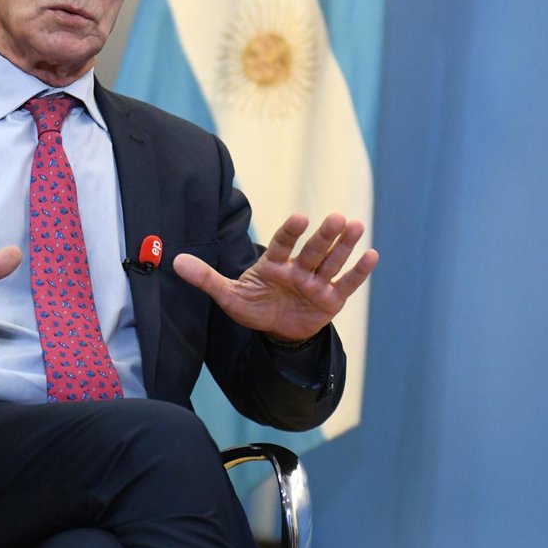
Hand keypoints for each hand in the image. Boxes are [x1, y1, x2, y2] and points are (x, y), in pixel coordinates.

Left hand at [172, 213, 378, 342]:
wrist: (276, 330)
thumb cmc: (253, 306)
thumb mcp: (228, 295)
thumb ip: (206, 278)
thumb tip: (175, 261)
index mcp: (273, 264)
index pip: (282, 245)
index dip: (290, 232)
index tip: (300, 218)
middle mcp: (298, 269)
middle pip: (312, 250)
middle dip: (323, 236)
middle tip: (335, 218)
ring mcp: (316, 283)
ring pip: (332, 262)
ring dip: (344, 245)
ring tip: (356, 226)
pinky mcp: (331, 300)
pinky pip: (347, 284)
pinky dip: (359, 271)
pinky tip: (372, 255)